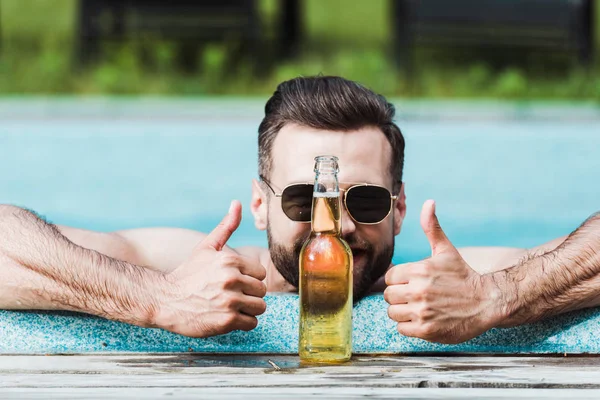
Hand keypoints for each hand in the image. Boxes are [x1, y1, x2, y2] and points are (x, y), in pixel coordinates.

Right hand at [154, 200, 266, 336]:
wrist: (165, 300)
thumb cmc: (188, 274)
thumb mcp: (206, 248)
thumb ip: (226, 227)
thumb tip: (237, 203)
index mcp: (230, 260)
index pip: (260, 273)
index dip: (248, 279)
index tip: (233, 282)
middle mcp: (232, 279)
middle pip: (262, 291)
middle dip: (249, 295)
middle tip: (230, 296)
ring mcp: (230, 300)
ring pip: (260, 307)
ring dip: (247, 310)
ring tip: (229, 307)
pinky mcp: (228, 320)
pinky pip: (252, 323)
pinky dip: (242, 323)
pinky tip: (226, 317)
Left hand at [384, 200, 501, 343]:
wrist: (487, 302)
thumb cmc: (463, 275)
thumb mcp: (446, 250)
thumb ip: (432, 227)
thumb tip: (428, 202)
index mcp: (419, 270)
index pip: (389, 277)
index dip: (399, 280)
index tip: (412, 282)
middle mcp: (418, 291)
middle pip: (388, 295)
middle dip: (399, 296)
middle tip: (416, 296)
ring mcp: (422, 311)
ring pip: (392, 312)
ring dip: (403, 311)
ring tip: (419, 307)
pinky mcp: (426, 330)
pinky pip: (401, 328)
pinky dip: (409, 326)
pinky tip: (424, 319)